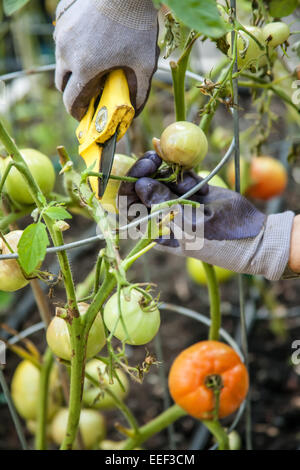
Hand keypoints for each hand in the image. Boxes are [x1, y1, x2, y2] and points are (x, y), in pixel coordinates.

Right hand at [54, 0, 158, 119]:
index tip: (86, 115)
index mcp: (85, 69)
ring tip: (93, 65)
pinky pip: (62, 39)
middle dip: (74, 93)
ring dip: (72, 69)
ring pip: (60, 61)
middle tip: (90, 92)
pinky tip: (91, 41)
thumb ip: (140, 92)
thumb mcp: (145, 63)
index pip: (71, 102)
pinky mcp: (61, 17)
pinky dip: (72, 46)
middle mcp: (66, 52)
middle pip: (62, 84)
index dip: (78, 113)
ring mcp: (61, 33)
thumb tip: (135, 112)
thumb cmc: (138, 24)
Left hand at [118, 151, 294, 280]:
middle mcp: (161, 214)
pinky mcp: (190, 190)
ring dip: (171, 174)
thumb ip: (165, 203)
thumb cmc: (219, 238)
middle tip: (157, 156)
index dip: (131, 183)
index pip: (129, 205)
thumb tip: (140, 184)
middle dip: (147, 170)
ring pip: (159, 177)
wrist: (252, 235)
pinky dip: (187, 175)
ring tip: (195, 186)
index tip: (145, 168)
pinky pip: (178, 175)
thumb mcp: (191, 223)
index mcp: (155, 228)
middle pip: (141, 186)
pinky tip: (204, 189)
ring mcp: (175, 201)